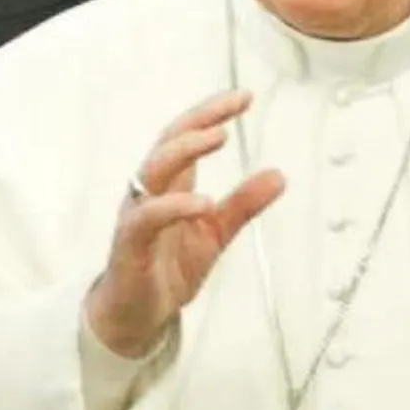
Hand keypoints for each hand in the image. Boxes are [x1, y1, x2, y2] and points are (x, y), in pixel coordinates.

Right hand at [85, 90, 284, 357]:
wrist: (138, 313)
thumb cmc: (169, 267)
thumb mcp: (216, 233)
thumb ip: (243, 204)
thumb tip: (279, 175)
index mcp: (170, 184)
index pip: (186, 135)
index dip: (211, 113)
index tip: (243, 96)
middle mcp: (149, 191)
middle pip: (168, 141)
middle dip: (200, 119)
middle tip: (233, 108)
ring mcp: (137, 215)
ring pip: (153, 169)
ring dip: (186, 150)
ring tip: (219, 137)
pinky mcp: (130, 244)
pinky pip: (147, 218)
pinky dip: (174, 207)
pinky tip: (203, 203)